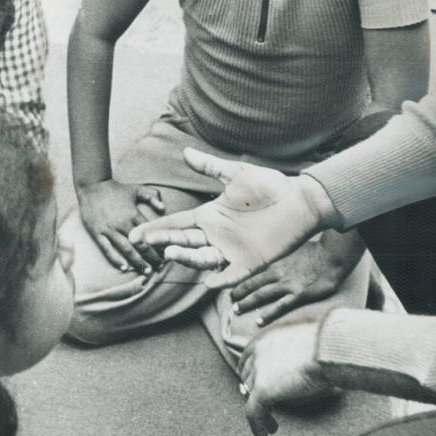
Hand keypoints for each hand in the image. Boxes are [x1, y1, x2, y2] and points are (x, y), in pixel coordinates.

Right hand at [77, 181, 166, 271]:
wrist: (92, 186)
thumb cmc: (115, 189)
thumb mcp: (136, 189)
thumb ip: (152, 196)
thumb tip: (163, 209)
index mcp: (133, 214)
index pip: (150, 234)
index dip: (159, 244)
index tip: (166, 253)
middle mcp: (122, 224)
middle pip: (140, 245)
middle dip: (151, 257)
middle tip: (159, 266)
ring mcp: (109, 229)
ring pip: (126, 250)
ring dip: (137, 262)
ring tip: (146, 270)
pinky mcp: (97, 233)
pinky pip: (107, 249)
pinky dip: (116, 260)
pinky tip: (124, 268)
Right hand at [128, 149, 326, 288]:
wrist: (300, 200)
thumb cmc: (270, 187)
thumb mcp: (236, 175)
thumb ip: (210, 166)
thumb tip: (185, 152)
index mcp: (210, 217)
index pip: (177, 225)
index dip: (156, 229)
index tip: (135, 235)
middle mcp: (217, 236)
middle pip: (184, 242)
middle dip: (164, 242)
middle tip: (145, 242)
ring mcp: (233, 251)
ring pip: (202, 259)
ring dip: (186, 258)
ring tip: (170, 252)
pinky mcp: (252, 262)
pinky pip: (232, 275)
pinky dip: (221, 281)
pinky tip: (207, 283)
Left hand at [230, 230, 365, 326]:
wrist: (332, 256)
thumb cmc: (315, 253)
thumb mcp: (294, 252)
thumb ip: (282, 260)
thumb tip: (275, 264)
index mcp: (277, 264)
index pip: (254, 274)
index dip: (242, 282)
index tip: (231, 288)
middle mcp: (279, 274)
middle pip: (254, 285)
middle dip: (240, 293)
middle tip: (229, 301)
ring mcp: (288, 285)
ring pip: (262, 295)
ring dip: (248, 303)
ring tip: (236, 310)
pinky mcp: (299, 294)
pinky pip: (280, 306)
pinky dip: (269, 314)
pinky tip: (259, 321)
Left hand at [239, 321, 340, 435]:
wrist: (329, 347)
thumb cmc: (327, 342)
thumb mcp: (306, 340)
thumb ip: (296, 348)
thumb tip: (309, 355)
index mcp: (266, 338)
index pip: (248, 359)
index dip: (253, 375)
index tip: (259, 387)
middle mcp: (257, 352)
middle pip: (247, 377)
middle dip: (253, 393)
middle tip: (266, 407)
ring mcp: (258, 371)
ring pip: (250, 396)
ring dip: (260, 411)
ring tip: (271, 425)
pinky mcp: (262, 389)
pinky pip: (253, 412)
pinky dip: (257, 426)